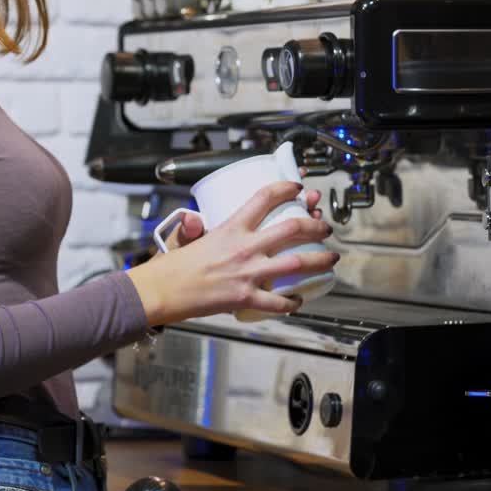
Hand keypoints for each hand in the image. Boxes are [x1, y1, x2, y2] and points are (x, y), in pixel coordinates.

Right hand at [128, 182, 337, 325]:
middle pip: (292, 229)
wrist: (159, 293)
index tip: (297, 188)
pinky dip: (292, 302)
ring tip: (330, 259)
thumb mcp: (184, 237)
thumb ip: (194, 226)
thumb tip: (196, 219)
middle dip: (315, 225)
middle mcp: (244, 248)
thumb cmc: (169, 268)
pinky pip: (278, 302)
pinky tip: (298, 300)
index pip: (264, 198)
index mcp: (230, 228)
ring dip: (320, 260)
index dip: (286, 189)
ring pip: (297, 264)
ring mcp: (248, 274)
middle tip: (324, 227)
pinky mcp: (245, 299)